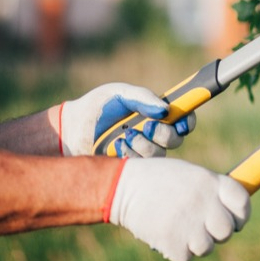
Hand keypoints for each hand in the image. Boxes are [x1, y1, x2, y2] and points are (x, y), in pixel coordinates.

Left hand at [60, 83, 195, 156]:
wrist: (71, 129)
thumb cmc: (97, 107)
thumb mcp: (119, 94)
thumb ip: (143, 98)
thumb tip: (166, 110)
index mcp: (157, 113)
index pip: (184, 118)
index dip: (187, 121)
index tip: (181, 122)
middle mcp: (154, 133)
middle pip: (177, 139)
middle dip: (164, 134)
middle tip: (146, 127)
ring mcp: (144, 151)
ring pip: (159, 155)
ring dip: (144, 145)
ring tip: (124, 136)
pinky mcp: (131, 165)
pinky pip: (142, 166)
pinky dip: (131, 154)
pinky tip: (116, 146)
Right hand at [106, 158, 250, 260]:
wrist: (123, 187)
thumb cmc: (160, 180)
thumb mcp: (192, 175)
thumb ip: (213, 191)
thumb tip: (233, 215)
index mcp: (210, 181)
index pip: (242, 202)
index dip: (241, 215)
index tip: (235, 221)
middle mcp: (204, 201)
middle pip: (226, 231)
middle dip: (218, 233)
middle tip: (204, 228)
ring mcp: (188, 222)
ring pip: (207, 248)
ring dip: (196, 244)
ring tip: (181, 230)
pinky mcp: (171, 241)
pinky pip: (185, 256)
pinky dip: (177, 250)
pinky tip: (166, 235)